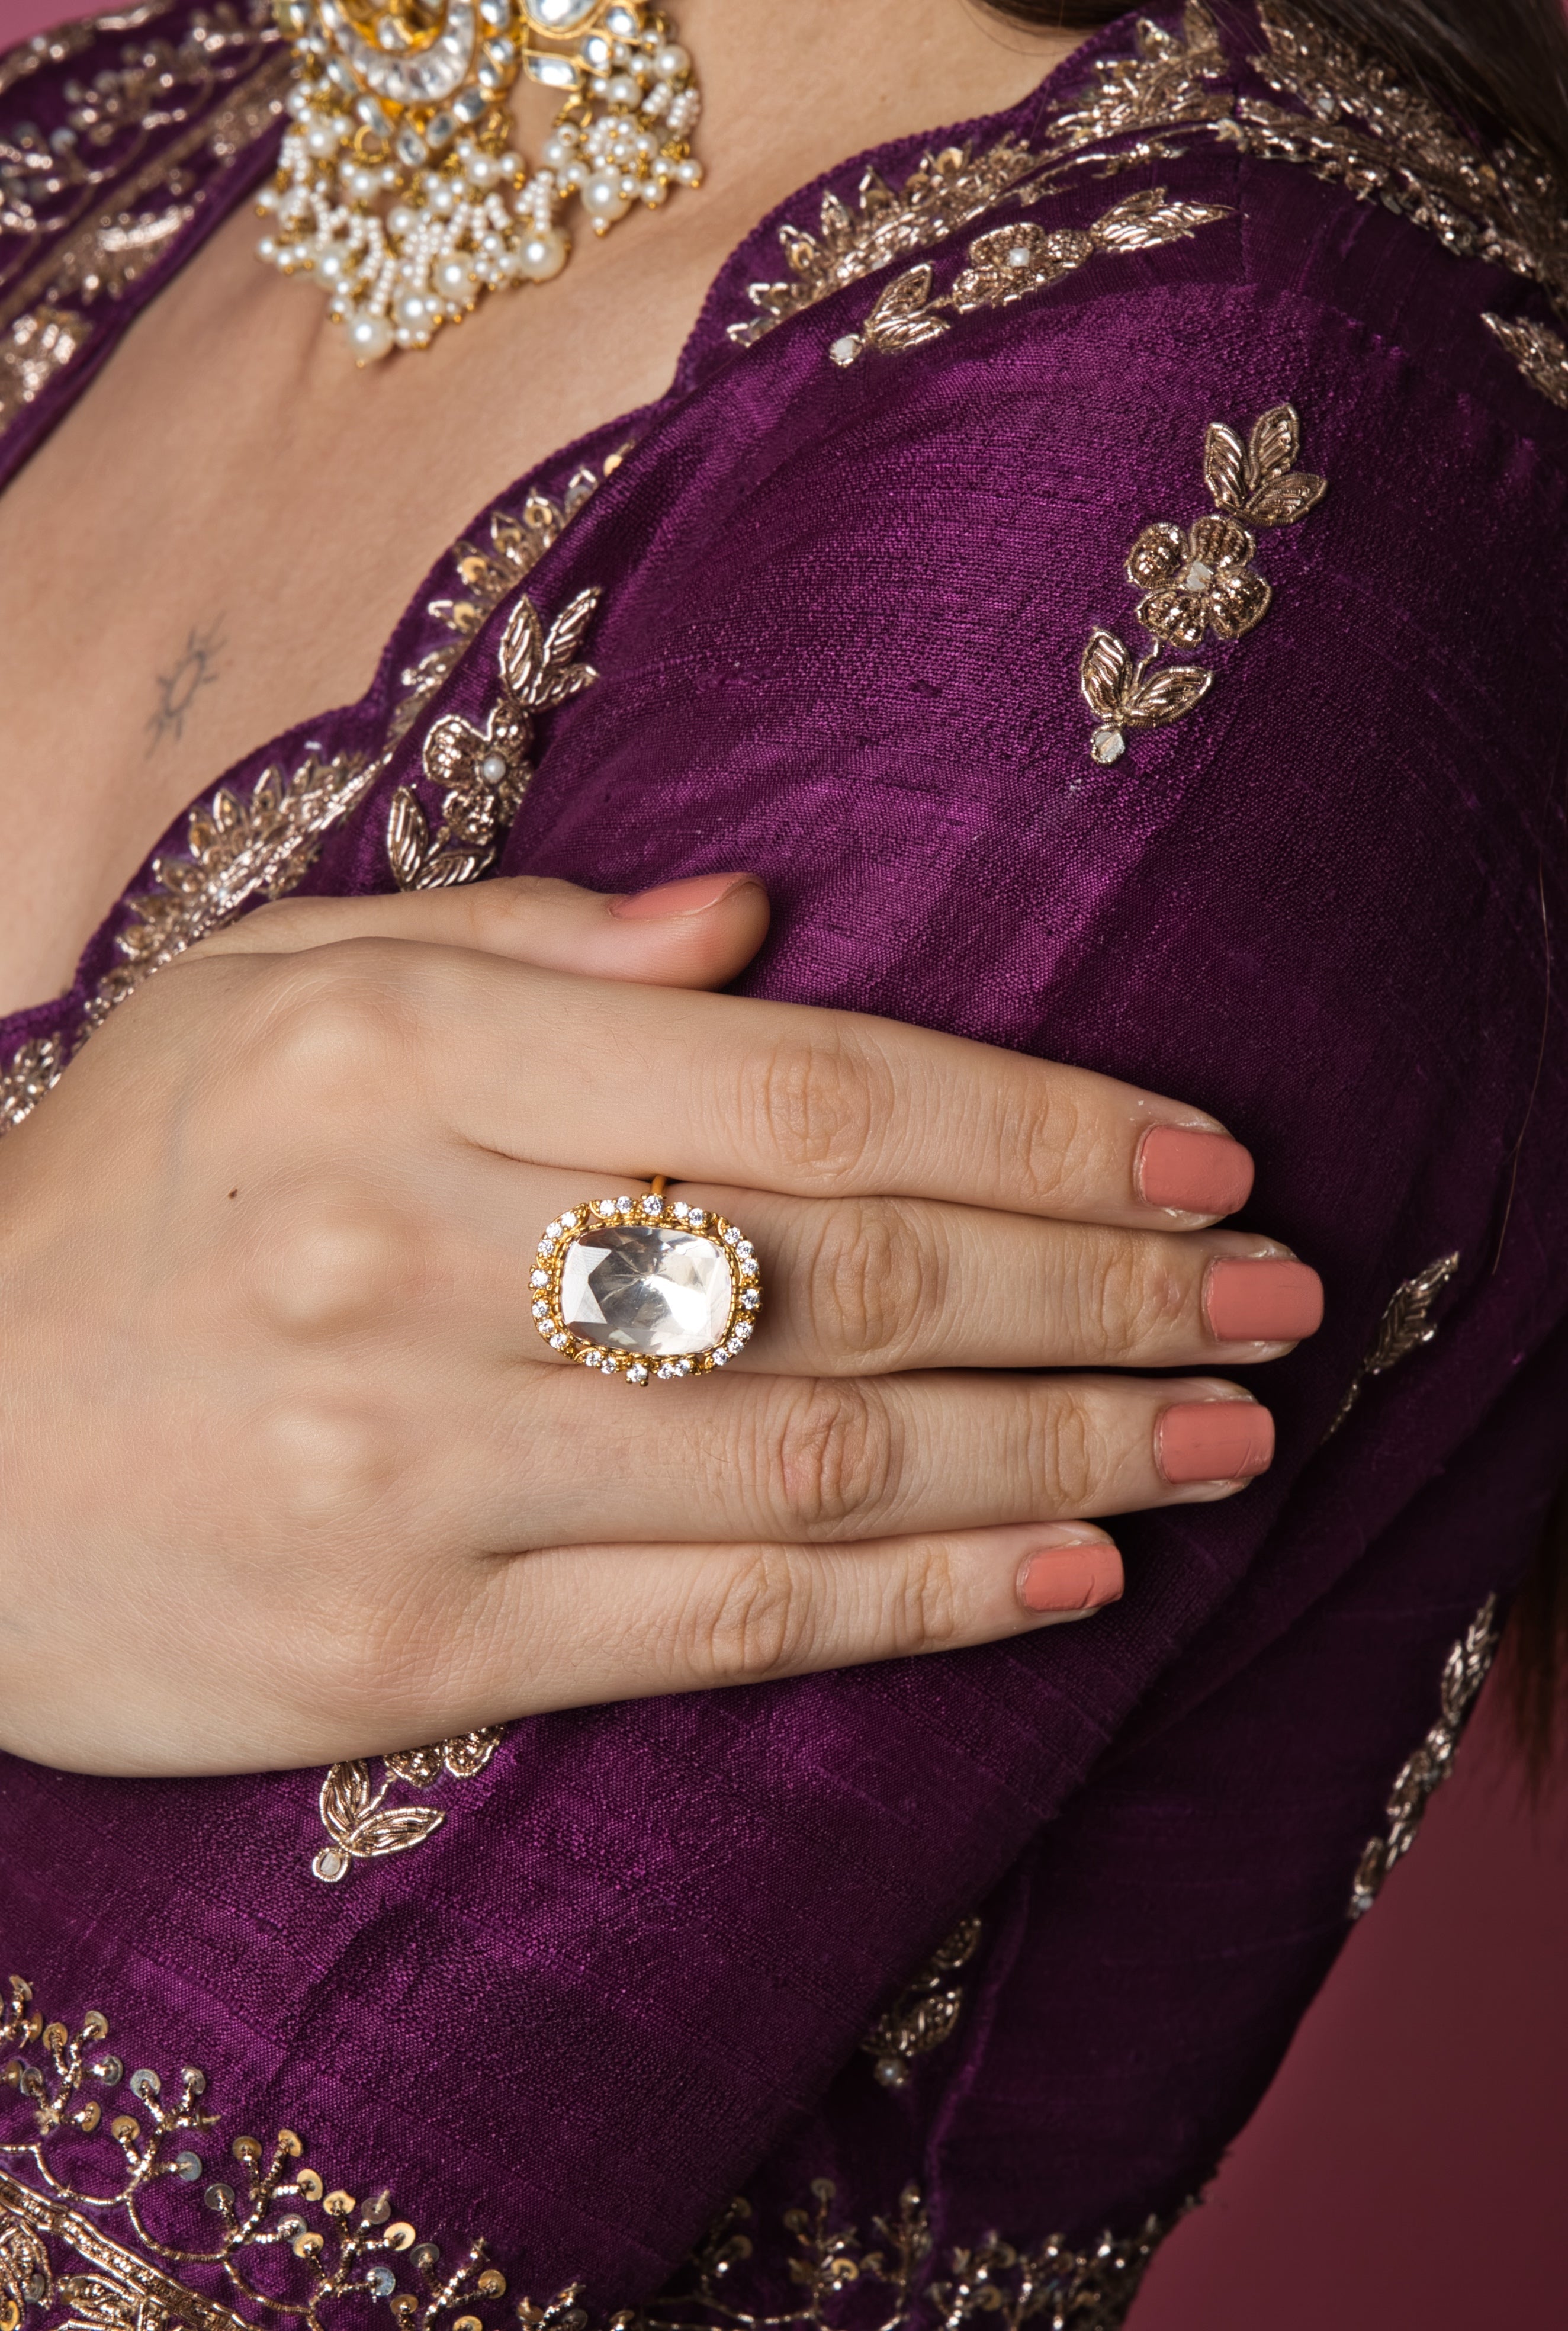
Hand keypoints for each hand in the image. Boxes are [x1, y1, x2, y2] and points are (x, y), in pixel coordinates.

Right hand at [0, 874, 1319, 1774]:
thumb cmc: (122, 1187)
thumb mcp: (271, 986)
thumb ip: (519, 939)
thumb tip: (759, 919)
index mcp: (394, 1058)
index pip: (807, 1085)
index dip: (1038, 1121)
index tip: (1201, 1151)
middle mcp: (411, 1257)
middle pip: (850, 1273)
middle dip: (1101, 1286)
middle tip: (1275, 1296)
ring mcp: (406, 1470)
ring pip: (815, 1459)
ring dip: (1059, 1447)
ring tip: (1226, 1438)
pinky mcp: (397, 1650)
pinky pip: (713, 1622)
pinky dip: (913, 1599)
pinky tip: (1065, 1572)